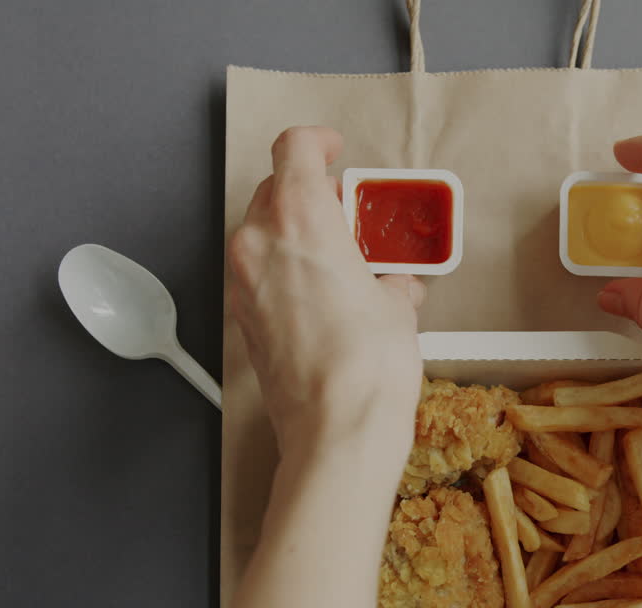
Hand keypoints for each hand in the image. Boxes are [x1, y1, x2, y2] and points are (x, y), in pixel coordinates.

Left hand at [228, 127, 424, 460]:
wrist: (336, 430)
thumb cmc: (368, 366)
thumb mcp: (399, 308)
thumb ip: (391, 282)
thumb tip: (394, 287)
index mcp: (299, 218)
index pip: (293, 149)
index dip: (317, 142)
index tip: (335, 150)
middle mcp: (259, 243)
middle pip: (273, 190)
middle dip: (309, 193)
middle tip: (346, 213)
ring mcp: (243, 283)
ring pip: (261, 234)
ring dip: (294, 235)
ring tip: (337, 259)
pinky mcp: (242, 321)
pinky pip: (258, 276)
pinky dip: (283, 273)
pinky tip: (320, 298)